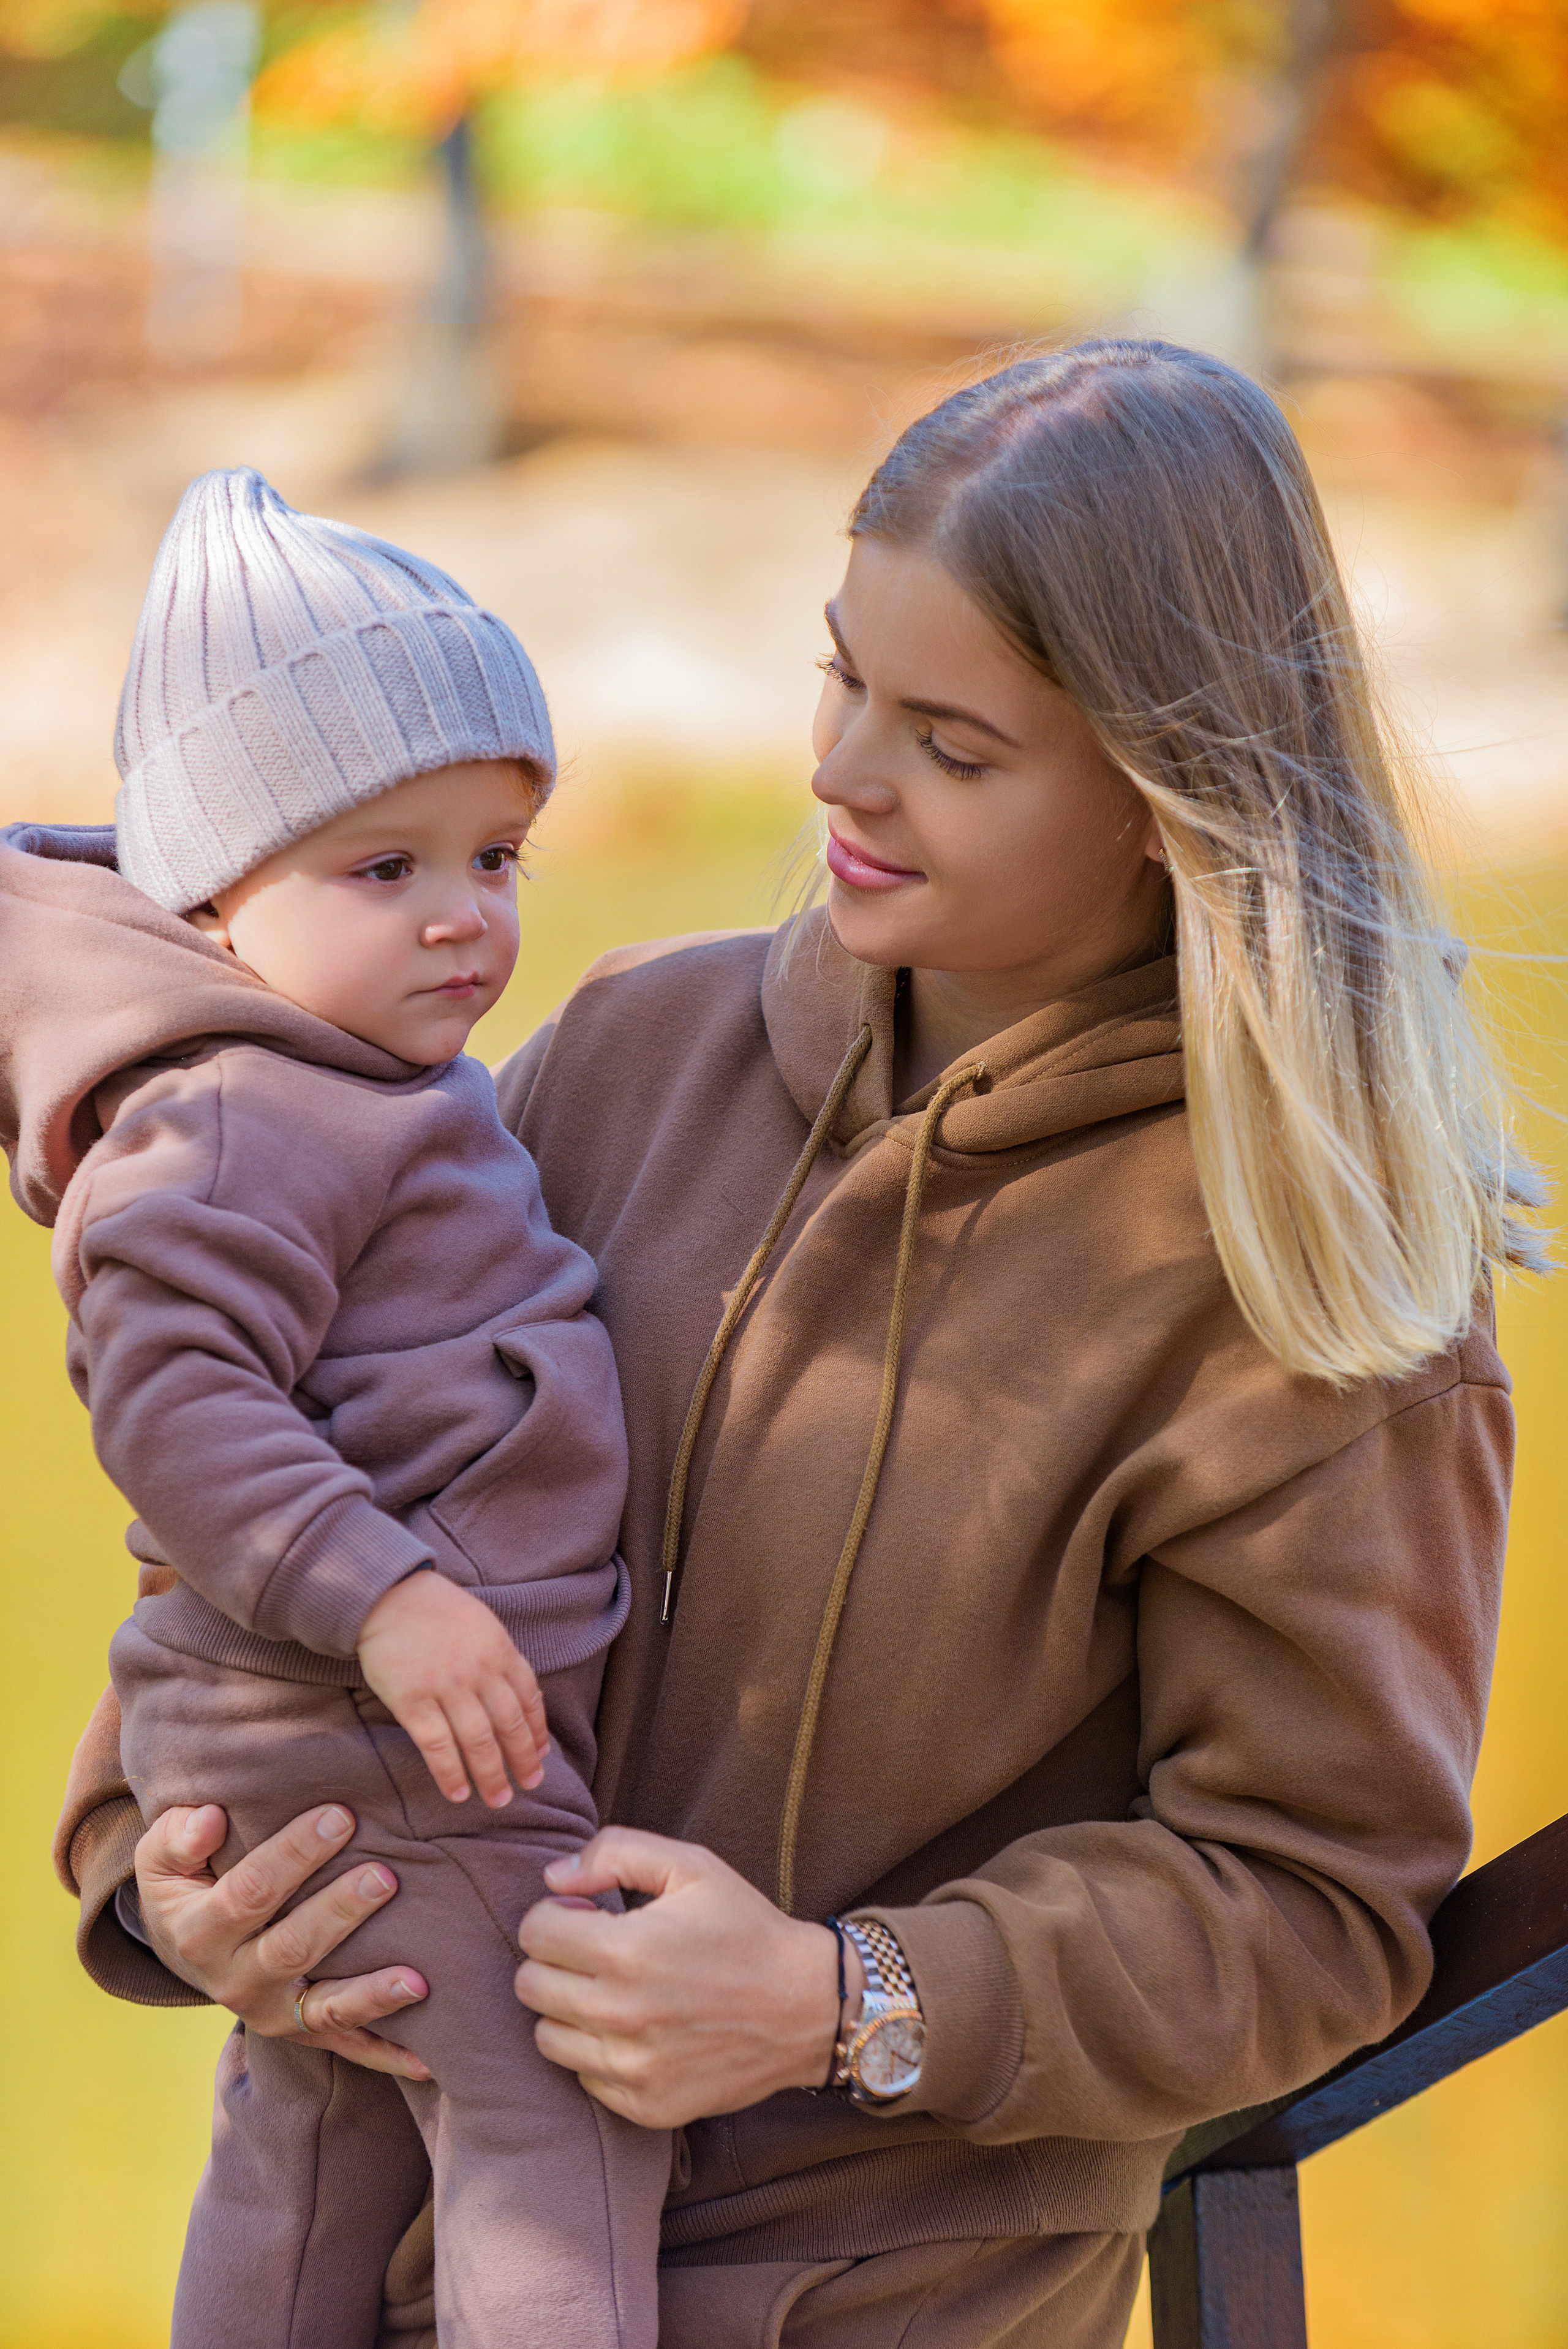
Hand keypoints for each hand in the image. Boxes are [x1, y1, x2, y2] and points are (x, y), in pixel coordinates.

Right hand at [136, 1802, 431, 2079]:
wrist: (183, 1948)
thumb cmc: (186, 1883)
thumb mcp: (160, 1857)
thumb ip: (176, 1836)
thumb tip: (210, 1820)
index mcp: (200, 1933)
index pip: (251, 1891)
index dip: (295, 1853)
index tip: (340, 1815)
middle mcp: (235, 1982)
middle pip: (292, 1949)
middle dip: (340, 1912)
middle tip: (385, 1876)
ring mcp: (272, 2013)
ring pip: (324, 2009)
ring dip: (373, 1994)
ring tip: (418, 1979)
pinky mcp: (301, 2032)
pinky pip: (347, 2046)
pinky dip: (387, 2054)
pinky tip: (428, 2059)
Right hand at [356, 1568, 549, 1806]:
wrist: (388, 1596)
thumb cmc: (436, 1611)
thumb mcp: (482, 1625)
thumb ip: (500, 1659)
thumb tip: (519, 1697)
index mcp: (500, 1650)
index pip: (529, 1698)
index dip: (537, 1730)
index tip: (542, 1754)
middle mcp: (479, 1671)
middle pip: (509, 1725)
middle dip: (523, 1760)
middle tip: (531, 1786)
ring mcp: (446, 1686)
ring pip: (478, 1741)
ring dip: (492, 1775)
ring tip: (498, 1799)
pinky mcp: (412, 1700)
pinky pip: (437, 1745)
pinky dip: (450, 1772)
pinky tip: (458, 1793)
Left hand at [513, 1828, 864, 2128]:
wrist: (806, 2007)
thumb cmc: (744, 1928)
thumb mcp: (692, 1866)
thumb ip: (615, 1852)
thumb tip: (554, 1878)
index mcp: (627, 1950)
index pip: (534, 1933)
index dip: (554, 1914)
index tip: (585, 1913)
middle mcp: (622, 2015)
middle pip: (530, 1986)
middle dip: (553, 1960)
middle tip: (594, 1952)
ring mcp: (633, 2069)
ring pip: (546, 2037)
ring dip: (568, 2010)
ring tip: (611, 1991)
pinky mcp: (646, 2106)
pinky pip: (583, 2078)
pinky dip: (597, 2053)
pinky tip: (635, 2030)